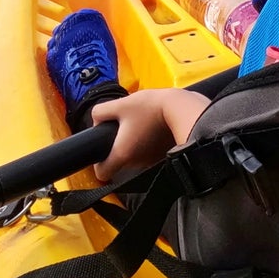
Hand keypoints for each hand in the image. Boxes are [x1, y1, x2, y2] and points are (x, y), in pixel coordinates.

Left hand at [89, 89, 211, 182]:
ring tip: (141, 123)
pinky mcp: (161, 156)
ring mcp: (150, 161)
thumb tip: (97, 119)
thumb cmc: (150, 107)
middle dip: (118, 145)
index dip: (98, 164)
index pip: (102, 173)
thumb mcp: (120, 104)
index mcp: (122, 154)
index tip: (102, 151)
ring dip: (134, 143)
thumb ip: (101, 112)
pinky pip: (148, 153)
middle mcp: (135, 163)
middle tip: (124, 126)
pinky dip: (147, 143)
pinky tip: (152, 127)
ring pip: (134, 156)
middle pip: (119, 161)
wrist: (181, 109)